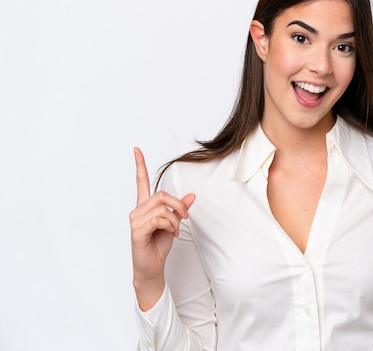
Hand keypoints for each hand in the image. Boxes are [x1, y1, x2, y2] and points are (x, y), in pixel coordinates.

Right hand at [129, 147, 194, 308]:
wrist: (152, 268)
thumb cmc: (159, 245)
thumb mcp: (174, 224)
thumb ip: (180, 209)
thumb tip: (192, 196)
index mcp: (145, 207)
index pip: (141, 182)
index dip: (140, 165)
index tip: (136, 149)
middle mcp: (137, 210)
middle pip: (161, 194)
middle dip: (178, 204)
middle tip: (185, 217)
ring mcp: (135, 220)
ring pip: (162, 208)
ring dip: (175, 220)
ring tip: (174, 231)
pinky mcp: (137, 230)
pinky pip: (160, 219)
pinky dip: (170, 226)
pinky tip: (169, 235)